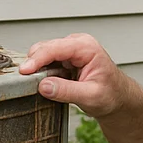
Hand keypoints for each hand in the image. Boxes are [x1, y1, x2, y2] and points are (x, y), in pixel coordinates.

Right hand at [18, 34, 134, 117]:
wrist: (118, 98)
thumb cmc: (111, 95)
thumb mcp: (91, 96)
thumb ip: (67, 91)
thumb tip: (43, 86)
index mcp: (86, 47)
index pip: (55, 48)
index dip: (37, 59)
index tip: (24, 72)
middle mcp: (77, 44)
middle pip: (45, 48)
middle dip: (34, 64)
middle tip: (27, 82)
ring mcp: (70, 50)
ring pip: (43, 53)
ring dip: (37, 68)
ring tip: (38, 84)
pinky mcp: (64, 58)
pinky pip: (46, 61)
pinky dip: (41, 71)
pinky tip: (45, 82)